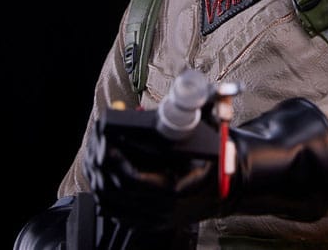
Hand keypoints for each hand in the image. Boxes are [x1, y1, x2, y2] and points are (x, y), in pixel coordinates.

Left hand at [83, 105, 222, 230]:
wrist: (233, 184)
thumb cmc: (219, 158)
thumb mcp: (205, 136)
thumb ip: (182, 120)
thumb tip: (153, 107)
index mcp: (175, 190)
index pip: (131, 179)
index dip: (113, 159)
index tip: (105, 140)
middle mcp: (163, 209)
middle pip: (114, 190)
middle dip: (100, 162)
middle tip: (96, 139)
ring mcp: (155, 218)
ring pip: (110, 202)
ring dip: (98, 175)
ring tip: (95, 151)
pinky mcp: (150, 221)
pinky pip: (116, 212)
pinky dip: (104, 192)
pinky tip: (100, 175)